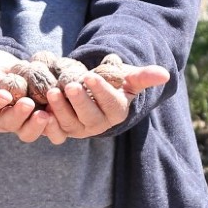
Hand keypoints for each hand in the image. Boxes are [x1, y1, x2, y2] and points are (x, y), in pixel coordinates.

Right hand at [0, 49, 56, 142]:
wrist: (16, 72)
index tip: (3, 95)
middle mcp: (3, 120)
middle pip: (9, 124)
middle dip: (18, 116)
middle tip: (28, 104)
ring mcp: (23, 124)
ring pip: (28, 133)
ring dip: (38, 126)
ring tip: (46, 114)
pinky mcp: (41, 124)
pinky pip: (49, 131)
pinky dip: (55, 126)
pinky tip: (62, 113)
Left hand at [49, 63, 170, 139]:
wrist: (92, 89)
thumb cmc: (113, 81)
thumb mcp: (128, 77)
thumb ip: (144, 76)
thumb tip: (165, 74)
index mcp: (117, 112)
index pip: (110, 103)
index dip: (100, 92)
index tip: (91, 76)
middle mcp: (99, 125)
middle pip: (89, 117)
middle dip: (79, 101)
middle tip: (70, 85)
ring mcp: (79, 129)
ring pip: (70, 124)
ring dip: (60, 109)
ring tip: (52, 91)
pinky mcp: (63, 130)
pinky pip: (55, 133)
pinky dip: (48, 126)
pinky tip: (42, 112)